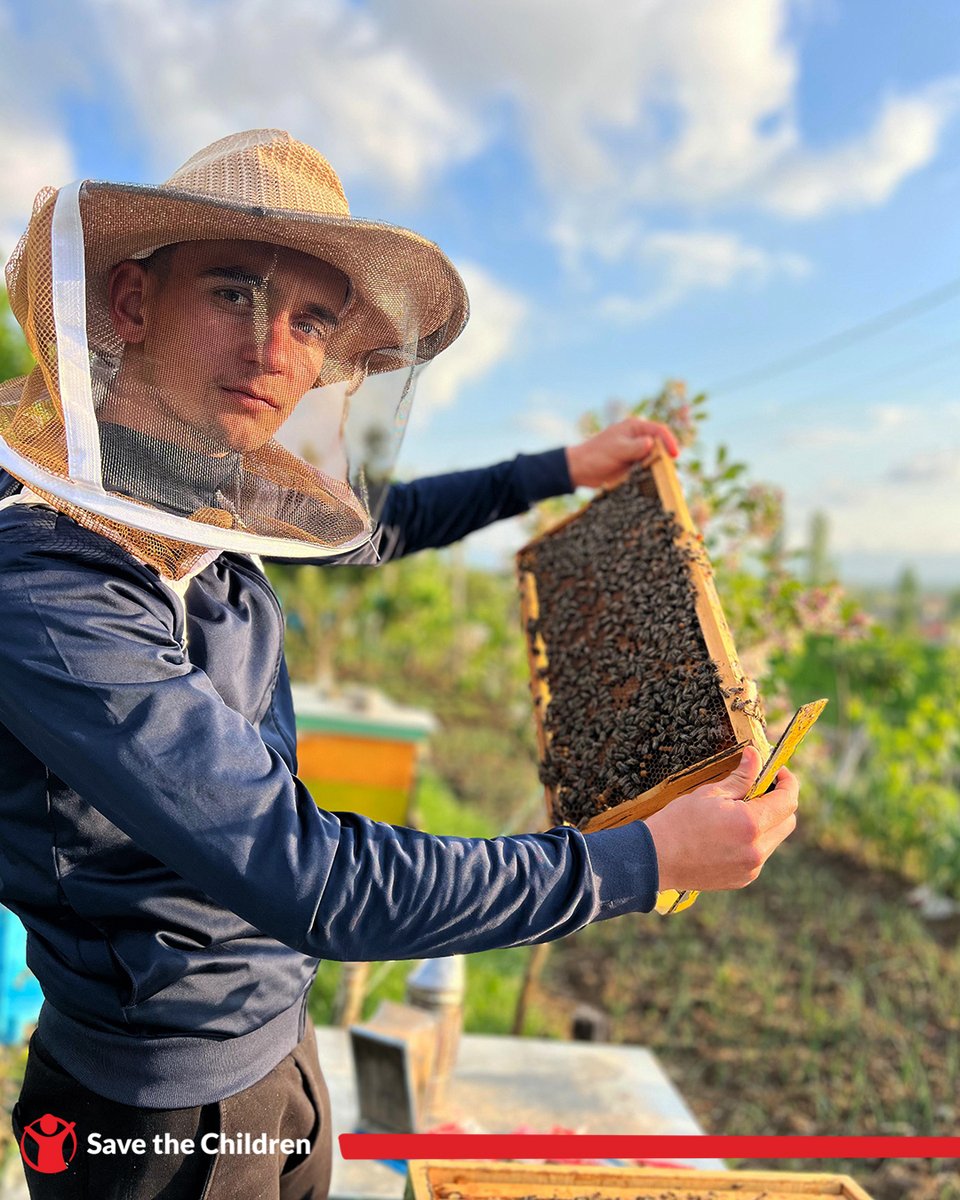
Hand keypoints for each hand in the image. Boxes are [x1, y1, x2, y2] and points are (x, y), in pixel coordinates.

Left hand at [565, 418, 679, 488]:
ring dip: (664, 471)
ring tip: (672, 484)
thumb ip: (634, 446)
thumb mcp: (617, 449)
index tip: (674, 455)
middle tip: (674, 473)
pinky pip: (649, 472)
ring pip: (657, 461)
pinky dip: (655, 479)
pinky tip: (661, 488)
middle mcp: (639, 440)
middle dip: (669, 460)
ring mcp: (637, 455)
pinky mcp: (634, 468)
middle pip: (661, 448)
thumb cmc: (596, 454)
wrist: (580, 470)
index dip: (669, 442)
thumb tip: (651, 443)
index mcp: (635, 428)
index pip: (659, 431)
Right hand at [644, 747, 798, 891]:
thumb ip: (740, 777)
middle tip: (759, 790)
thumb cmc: (678, 822)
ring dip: (766, 823)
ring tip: (738, 813)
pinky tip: (729, 834)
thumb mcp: (710, 794)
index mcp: (750, 824)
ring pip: (774, 839)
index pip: (788, 801)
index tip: (779, 771)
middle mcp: (757, 850)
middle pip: (788, 822)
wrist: (655, 859)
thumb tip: (756, 756)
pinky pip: (759, 856)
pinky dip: (753, 841)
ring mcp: (751, 868)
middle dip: (779, 803)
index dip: (789, 783)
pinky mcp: (743, 878)